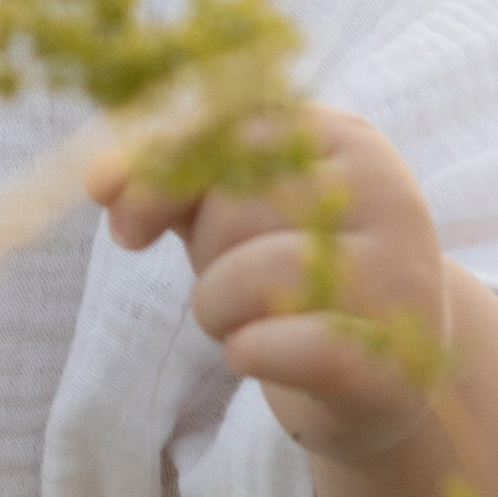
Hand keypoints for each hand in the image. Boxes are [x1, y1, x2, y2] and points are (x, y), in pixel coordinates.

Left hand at [85, 105, 450, 466]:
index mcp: (344, 137)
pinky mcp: (393, 356)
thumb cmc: (293, 266)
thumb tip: (98, 179)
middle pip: (237, 205)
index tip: (126, 229)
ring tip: (241, 323)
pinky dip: (248, 350)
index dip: (160, 176)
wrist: (386, 365)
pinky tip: (250, 354)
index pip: (232, 131)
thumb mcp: (233, 209)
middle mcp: (385, 191)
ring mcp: (399, 275)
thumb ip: (168, 182)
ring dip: (217, 309)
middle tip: (228, 284)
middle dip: (205, 253)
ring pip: (255, 274)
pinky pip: (288, 344)